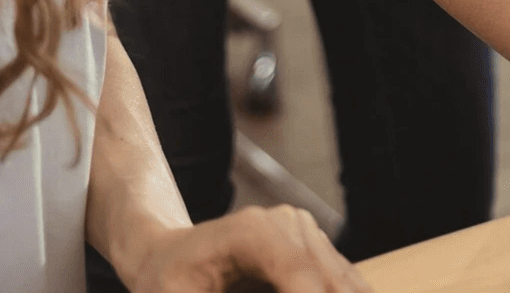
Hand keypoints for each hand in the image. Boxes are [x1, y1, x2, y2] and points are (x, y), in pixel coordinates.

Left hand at [125, 206, 370, 292]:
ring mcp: (306, 233)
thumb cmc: (166, 282)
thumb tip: (291, 291)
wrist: (167, 255)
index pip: (300, 274)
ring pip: (344, 283)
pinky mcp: (314, 250)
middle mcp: (288, 223)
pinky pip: (342, 284)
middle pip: (331, 281)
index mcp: (253, 232)